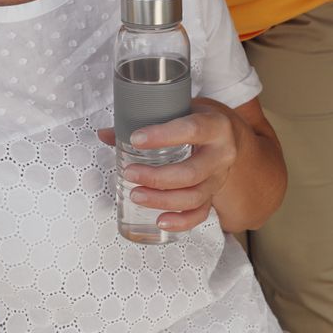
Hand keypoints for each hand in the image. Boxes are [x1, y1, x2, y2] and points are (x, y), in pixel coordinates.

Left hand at [97, 98, 239, 232]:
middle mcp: (221, 154)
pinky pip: (201, 213)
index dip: (163, 135)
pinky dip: (181, 221)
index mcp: (215, 126)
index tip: (135, 139)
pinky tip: (161, 221)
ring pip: (194, 196)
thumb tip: (105, 134)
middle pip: (191, 173)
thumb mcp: (178, 111)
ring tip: (135, 195)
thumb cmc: (197, 120)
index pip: (191, 130)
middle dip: (157, 178)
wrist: (227, 134)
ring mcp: (219, 178)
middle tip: (130, 174)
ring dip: (162, 200)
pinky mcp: (215, 195)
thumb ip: (144, 120)